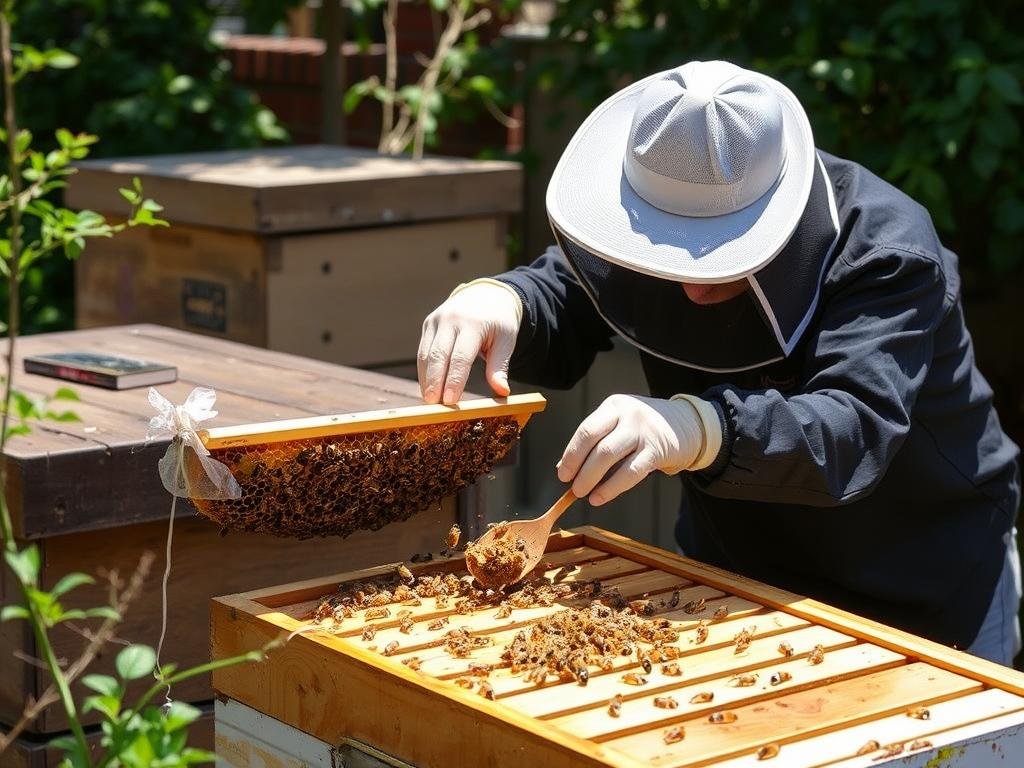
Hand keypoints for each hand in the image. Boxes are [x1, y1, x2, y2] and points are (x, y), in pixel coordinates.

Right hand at [418, 279, 522, 404]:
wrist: (487, 295)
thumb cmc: (499, 322)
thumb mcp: (506, 341)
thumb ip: (500, 366)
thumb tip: (502, 392)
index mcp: (473, 323)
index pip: (461, 357)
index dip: (454, 380)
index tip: (450, 401)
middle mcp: (451, 319)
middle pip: (438, 355)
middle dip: (434, 382)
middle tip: (434, 405)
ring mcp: (437, 320)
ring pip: (426, 354)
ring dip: (426, 379)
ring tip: (430, 401)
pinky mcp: (429, 324)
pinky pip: (423, 351)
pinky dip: (424, 371)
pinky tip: (428, 387)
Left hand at [557, 394, 719, 504]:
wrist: (686, 424)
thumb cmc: (643, 427)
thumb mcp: (618, 425)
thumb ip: (594, 442)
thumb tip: (564, 467)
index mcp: (613, 406)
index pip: (586, 430)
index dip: (571, 454)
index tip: (563, 472)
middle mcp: (628, 415)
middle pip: (596, 443)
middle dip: (579, 467)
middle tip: (571, 486)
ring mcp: (643, 432)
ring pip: (609, 457)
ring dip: (591, 478)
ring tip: (583, 493)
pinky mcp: (657, 450)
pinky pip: (630, 472)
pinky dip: (612, 488)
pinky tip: (601, 497)